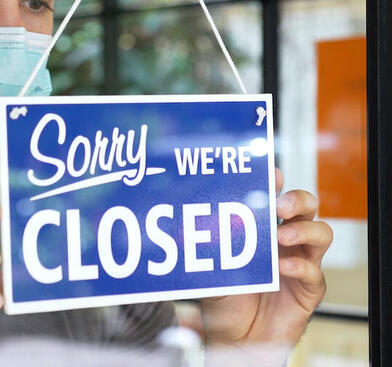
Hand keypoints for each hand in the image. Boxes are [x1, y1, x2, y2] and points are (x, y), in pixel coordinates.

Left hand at [200, 168, 332, 363]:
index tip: (269, 174)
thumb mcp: (210, 267)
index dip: (276, 181)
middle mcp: (285, 239)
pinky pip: (314, 272)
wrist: (234, 338)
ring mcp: (300, 261)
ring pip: (321, 233)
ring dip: (304, 229)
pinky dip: (300, 266)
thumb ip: (208, 246)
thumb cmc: (224, 297)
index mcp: (263, 227)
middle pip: (306, 206)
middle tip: (280, 205)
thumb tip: (192, 221)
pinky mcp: (308, 289)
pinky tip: (282, 267)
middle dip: (297, 199)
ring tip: (282, 236)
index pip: (275, 195)